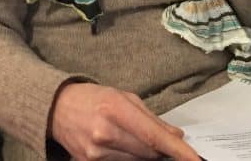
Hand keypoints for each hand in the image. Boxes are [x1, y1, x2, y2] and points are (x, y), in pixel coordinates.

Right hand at [49, 82, 200, 160]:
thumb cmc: (92, 97)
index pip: (153, 136)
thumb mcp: (122, 96)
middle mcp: (105, 133)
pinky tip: (124, 146)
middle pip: (148, 152)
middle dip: (161, 149)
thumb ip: (150, 117)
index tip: (194, 158)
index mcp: (115, 109)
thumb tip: (176, 135)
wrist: (56, 109)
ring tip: (135, 138)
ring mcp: (97, 153)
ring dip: (145, 154)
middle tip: (165, 142)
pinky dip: (129, 158)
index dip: (177, 150)